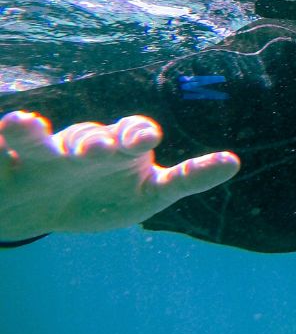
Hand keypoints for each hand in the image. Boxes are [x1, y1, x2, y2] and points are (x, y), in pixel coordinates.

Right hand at [0, 110, 240, 240]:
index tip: (145, 139)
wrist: (46, 211)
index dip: (138, 134)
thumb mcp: (150, 195)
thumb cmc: (107, 197)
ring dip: (28, 130)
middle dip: (92, 143)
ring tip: (21, 122)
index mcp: (119, 148)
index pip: (133, 133)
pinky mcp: (4, 169)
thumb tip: (234, 161)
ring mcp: (41, 157)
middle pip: (88, 138)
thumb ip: (188, 177)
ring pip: (35, 140)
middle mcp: (80, 145)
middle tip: (93, 151)